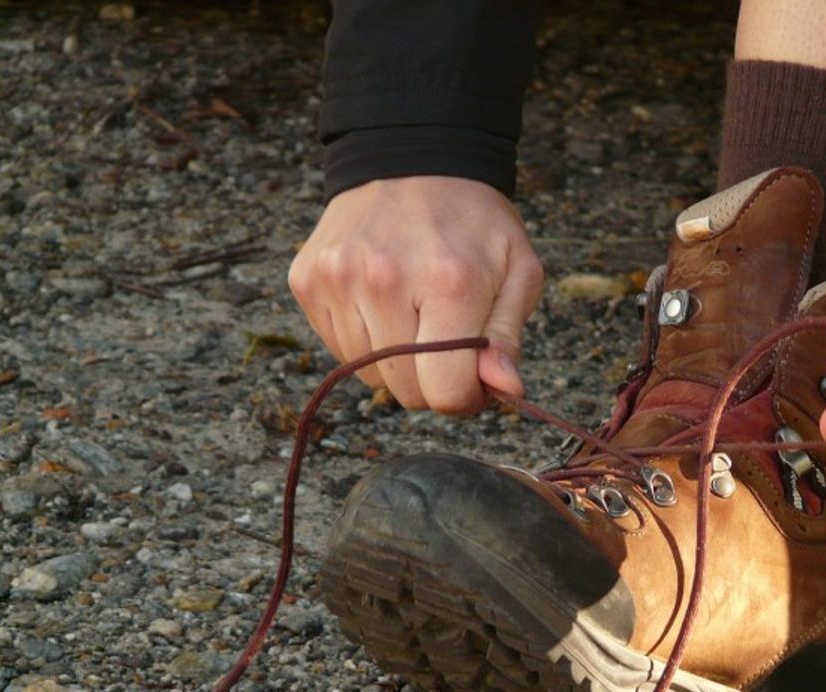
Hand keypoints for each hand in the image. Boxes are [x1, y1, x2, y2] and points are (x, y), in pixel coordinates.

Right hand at [289, 176, 543, 413]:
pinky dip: (364, 339)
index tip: (474, 378)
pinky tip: (383, 301)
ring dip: (396, 361)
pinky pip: (338, 348)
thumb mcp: (518, 271)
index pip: (444, 390)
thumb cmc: (475, 223)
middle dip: (432, 380)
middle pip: (405, 390)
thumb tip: (505, 391)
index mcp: (448, 283)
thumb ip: (508, 336)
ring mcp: (338, 279)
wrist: (415, 159)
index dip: (464, 398)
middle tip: (446, 339)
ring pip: (368, 374)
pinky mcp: (307, 279)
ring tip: (414, 312)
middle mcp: (384, 281)